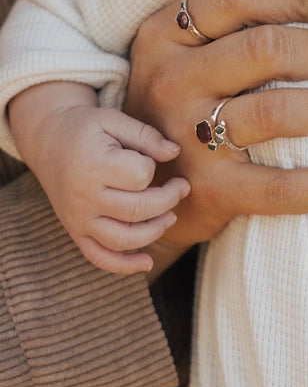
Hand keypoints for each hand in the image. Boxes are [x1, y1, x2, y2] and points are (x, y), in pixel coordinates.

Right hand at [9, 81, 189, 274]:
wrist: (47, 141)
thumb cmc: (86, 128)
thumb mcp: (114, 119)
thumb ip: (146, 136)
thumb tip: (175, 152)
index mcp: (94, 165)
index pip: (140, 176)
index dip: (153, 168)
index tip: (152, 159)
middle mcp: (84, 197)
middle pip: (137, 210)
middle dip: (168, 200)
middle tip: (182, 187)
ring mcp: (78, 219)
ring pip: (123, 239)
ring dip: (154, 231)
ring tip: (171, 216)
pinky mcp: (75, 232)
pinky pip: (99, 257)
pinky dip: (124, 266)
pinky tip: (147, 263)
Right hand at [124, 0, 307, 275]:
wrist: (140, 191)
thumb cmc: (185, 104)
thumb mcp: (190, 53)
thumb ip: (239, 25)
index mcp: (166, 34)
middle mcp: (171, 80)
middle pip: (265, 49)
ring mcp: (184, 136)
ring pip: (277, 111)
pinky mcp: (209, 192)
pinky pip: (284, 186)